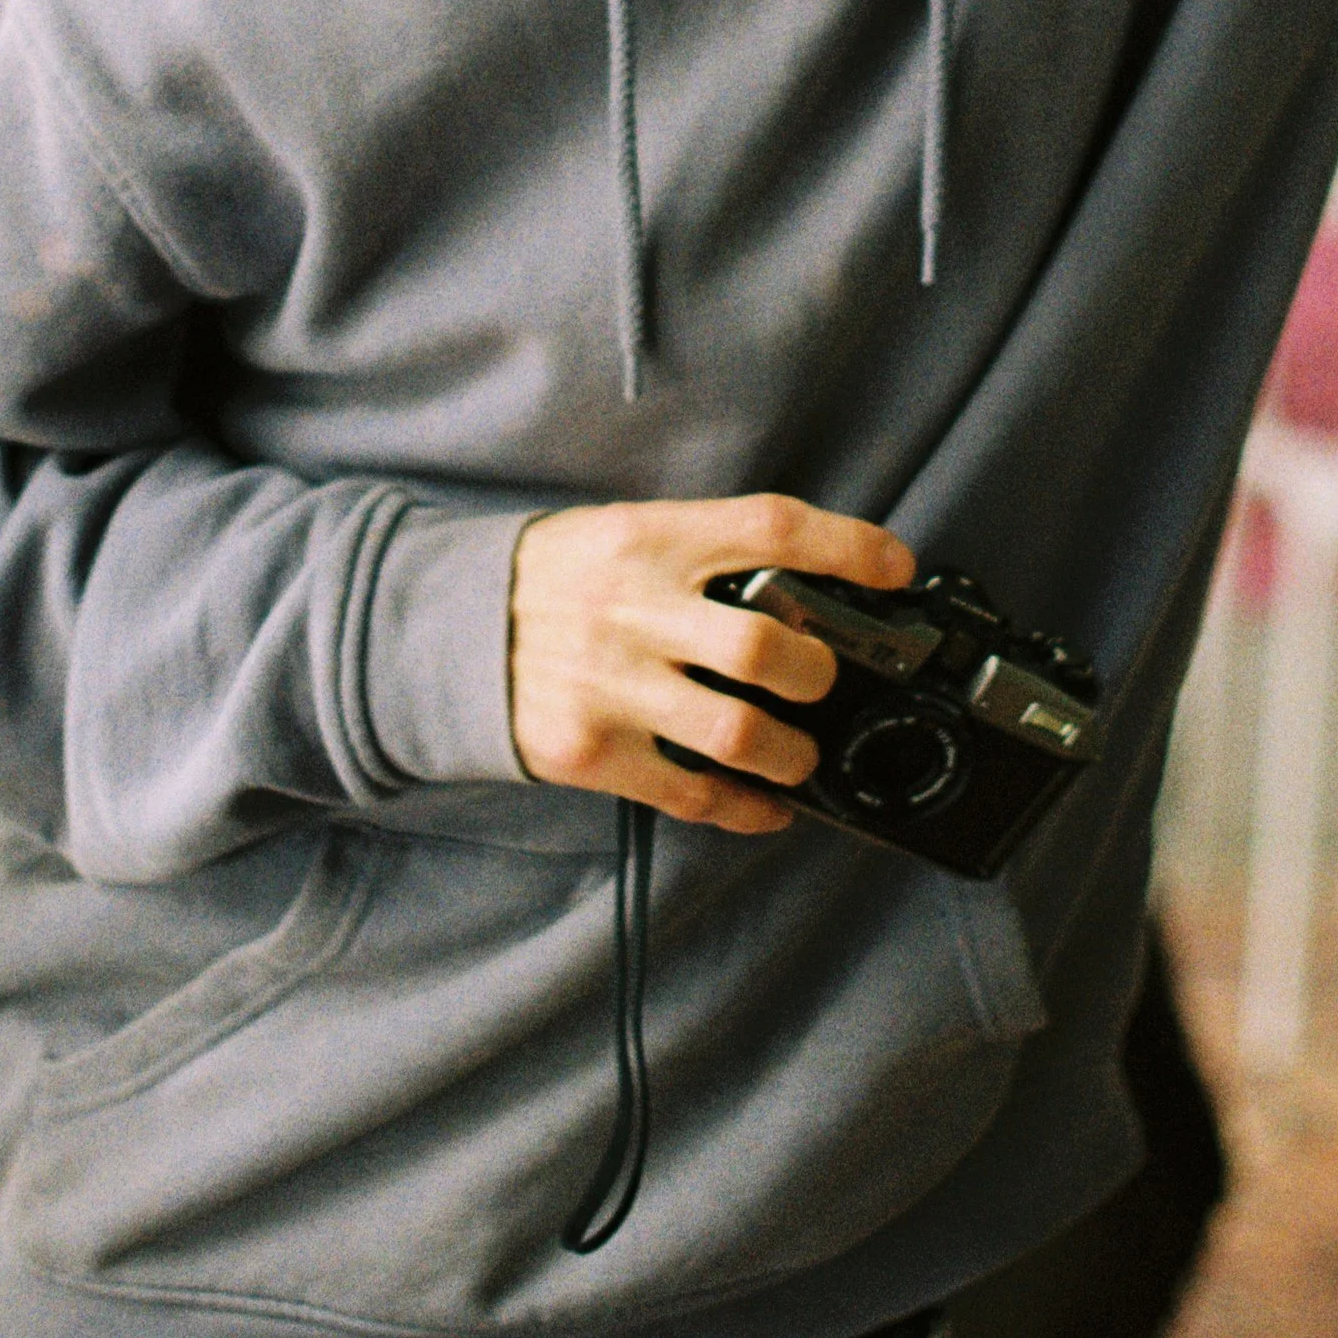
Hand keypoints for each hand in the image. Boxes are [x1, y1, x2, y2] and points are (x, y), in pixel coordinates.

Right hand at [510, 494, 912, 834]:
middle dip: (814, 672)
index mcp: (646, 538)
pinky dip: (742, 808)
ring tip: (799, 754)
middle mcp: (630, 608)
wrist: (443, 627)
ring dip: (789, 752)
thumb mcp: (621, 531)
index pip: (767, 528)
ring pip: (734, 732)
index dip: (845, 546)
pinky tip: (765, 806)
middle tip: (821, 679)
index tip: (894, 567)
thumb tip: (806, 580)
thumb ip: (700, 552)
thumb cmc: (555, 576)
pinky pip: (687, 794)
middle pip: (759, 645)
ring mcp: (608, 685)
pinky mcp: (588, 750)